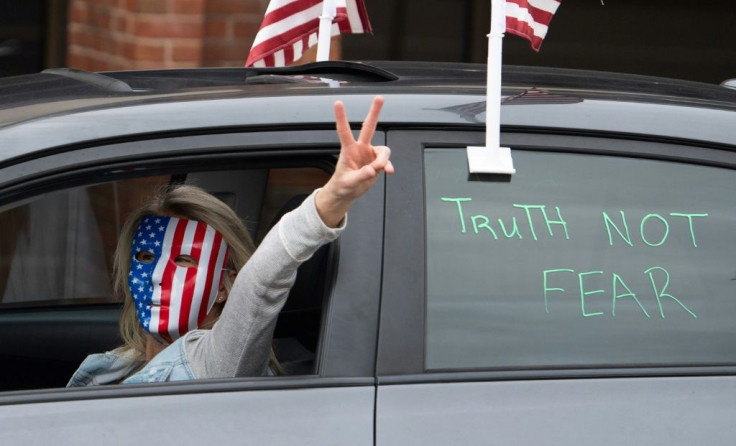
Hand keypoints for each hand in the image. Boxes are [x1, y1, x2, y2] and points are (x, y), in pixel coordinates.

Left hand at [316, 96, 393, 227]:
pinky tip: (388, 171)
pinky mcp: (377, 162)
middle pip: (369, 127)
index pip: (344, 131)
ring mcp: (369, 154)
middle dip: (374, 112)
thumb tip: (372, 170)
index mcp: (349, 150)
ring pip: (383, 150)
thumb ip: (361, 176)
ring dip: (384, 160)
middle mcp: (360, 148)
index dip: (341, 117)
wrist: (347, 192)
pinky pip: (386, 161)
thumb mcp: (348, 183)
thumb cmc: (343, 185)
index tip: (338, 103)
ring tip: (378, 170)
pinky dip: (388, 166)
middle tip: (380, 98)